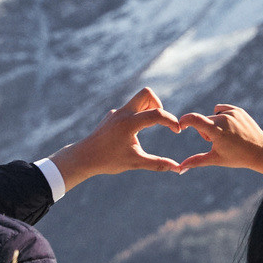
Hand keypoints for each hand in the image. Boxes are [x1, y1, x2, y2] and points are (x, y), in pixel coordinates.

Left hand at [50, 87, 188, 190]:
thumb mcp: (135, 162)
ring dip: (148, 109)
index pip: (156, 114)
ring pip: (138, 99)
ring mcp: (117, 112)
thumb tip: (178, 168)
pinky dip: (138, 116)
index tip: (177, 131)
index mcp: (129, 123)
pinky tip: (134, 133)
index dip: (171, 121)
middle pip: (147, 93)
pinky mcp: (113, 115)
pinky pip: (130, 109)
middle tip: (160, 122)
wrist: (84, 157)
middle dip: (159, 104)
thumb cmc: (108, 160)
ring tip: (150, 128)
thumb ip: (158, 164)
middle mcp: (123, 113)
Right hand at [175, 104, 262, 181]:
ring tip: (227, 135)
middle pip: (204, 121)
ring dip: (214, 124)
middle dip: (205, 131)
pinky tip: (230, 127)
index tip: (181, 126)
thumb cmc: (237, 157)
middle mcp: (224, 119)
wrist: (261, 151)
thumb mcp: (215, 159)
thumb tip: (180, 168)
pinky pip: (221, 109)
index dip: (184, 121)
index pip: (194, 119)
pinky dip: (221, 117)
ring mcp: (232, 113)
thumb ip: (196, 161)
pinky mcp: (238, 110)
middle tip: (217, 142)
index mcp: (217, 131)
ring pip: (213, 116)